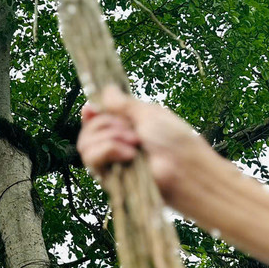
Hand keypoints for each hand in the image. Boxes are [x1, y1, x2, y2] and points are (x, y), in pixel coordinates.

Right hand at [76, 87, 220, 210]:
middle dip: (106, 124)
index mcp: (126, 127)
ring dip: (109, 137)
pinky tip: (129, 155)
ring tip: (134, 143)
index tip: (90, 109)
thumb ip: (123, 103)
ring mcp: (111, 161)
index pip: (96, 119)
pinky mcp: (108, 177)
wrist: (182, 168)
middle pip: (88, 128)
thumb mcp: (148, 113)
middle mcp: (115, 143)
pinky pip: (91, 158)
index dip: (91, 113)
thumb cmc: (173, 140)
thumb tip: (106, 90)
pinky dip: (108, 150)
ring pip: (85, 144)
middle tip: (131, 129)